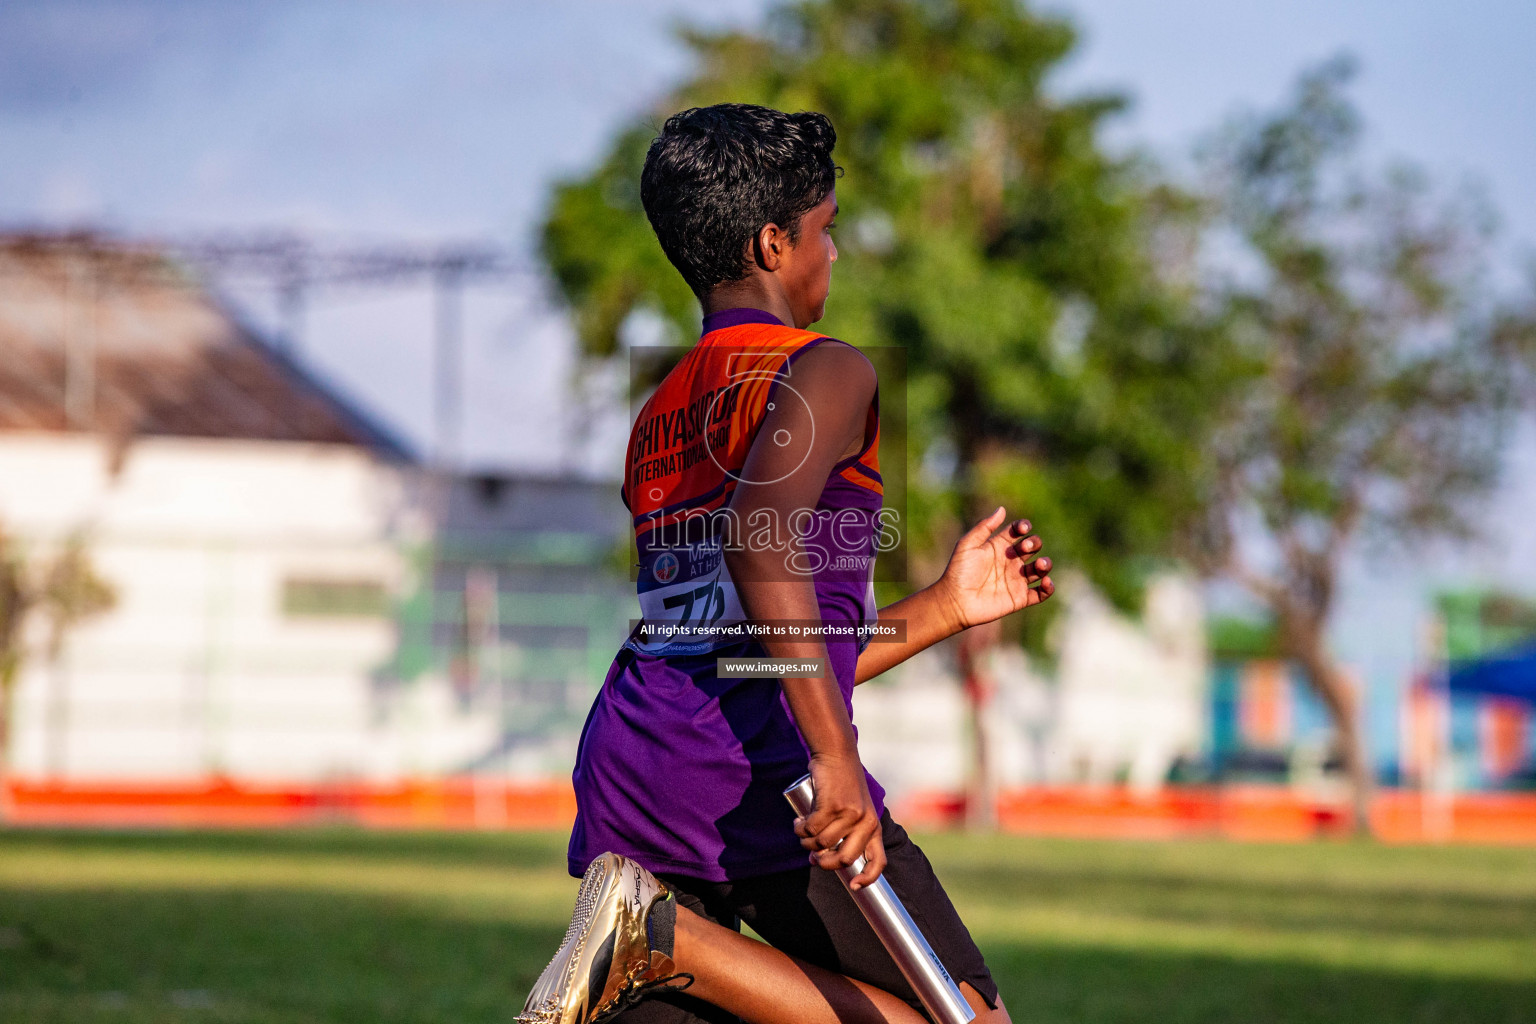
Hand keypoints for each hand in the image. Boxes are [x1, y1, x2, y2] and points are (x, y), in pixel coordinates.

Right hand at [793, 751, 886, 888]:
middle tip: (813, 856)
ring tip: (801, 830)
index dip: (867, 878)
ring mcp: (850, 814)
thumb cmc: (842, 783)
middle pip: (844, 859)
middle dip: (824, 863)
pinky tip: (798, 822)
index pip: (878, 861)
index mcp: (874, 826)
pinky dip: (800, 828)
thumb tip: (822, 857)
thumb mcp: (854, 807)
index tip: (853, 886)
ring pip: (822, 843)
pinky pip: (811, 828)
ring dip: (806, 841)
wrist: (837, 754)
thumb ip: (847, 830)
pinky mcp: (832, 805)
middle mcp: (865, 822)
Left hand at [935, 507, 1053, 630]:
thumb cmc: (959, 572)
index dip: (1023, 526)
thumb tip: (1002, 509)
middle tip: (1023, 548)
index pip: (1018, 531)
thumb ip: (984, 527)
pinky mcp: (1019, 598)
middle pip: (1033, 547)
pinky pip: (1041, 594)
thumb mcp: (968, 545)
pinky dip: (1048, 588)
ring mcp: (1016, 580)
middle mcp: (1011, 561)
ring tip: (1039, 565)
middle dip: (1034, 543)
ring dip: (1045, 564)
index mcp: (999, 547)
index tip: (1022, 528)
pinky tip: (1045, 582)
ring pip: (1040, 569)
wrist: (955, 601)